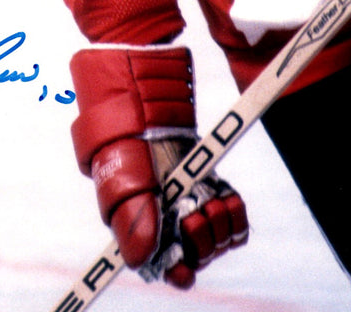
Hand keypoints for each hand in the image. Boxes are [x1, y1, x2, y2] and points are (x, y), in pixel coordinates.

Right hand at [70, 46, 247, 288]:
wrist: (140, 80)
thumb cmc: (120, 121)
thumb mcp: (116, 166)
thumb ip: (127, 211)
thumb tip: (139, 260)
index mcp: (135, 217)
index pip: (160, 266)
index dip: (174, 270)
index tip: (184, 265)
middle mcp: (163, 212)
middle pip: (193, 254)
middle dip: (199, 240)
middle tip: (191, 211)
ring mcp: (187, 196)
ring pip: (216, 238)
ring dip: (219, 225)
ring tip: (209, 200)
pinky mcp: (208, 179)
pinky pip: (233, 217)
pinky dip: (234, 211)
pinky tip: (225, 195)